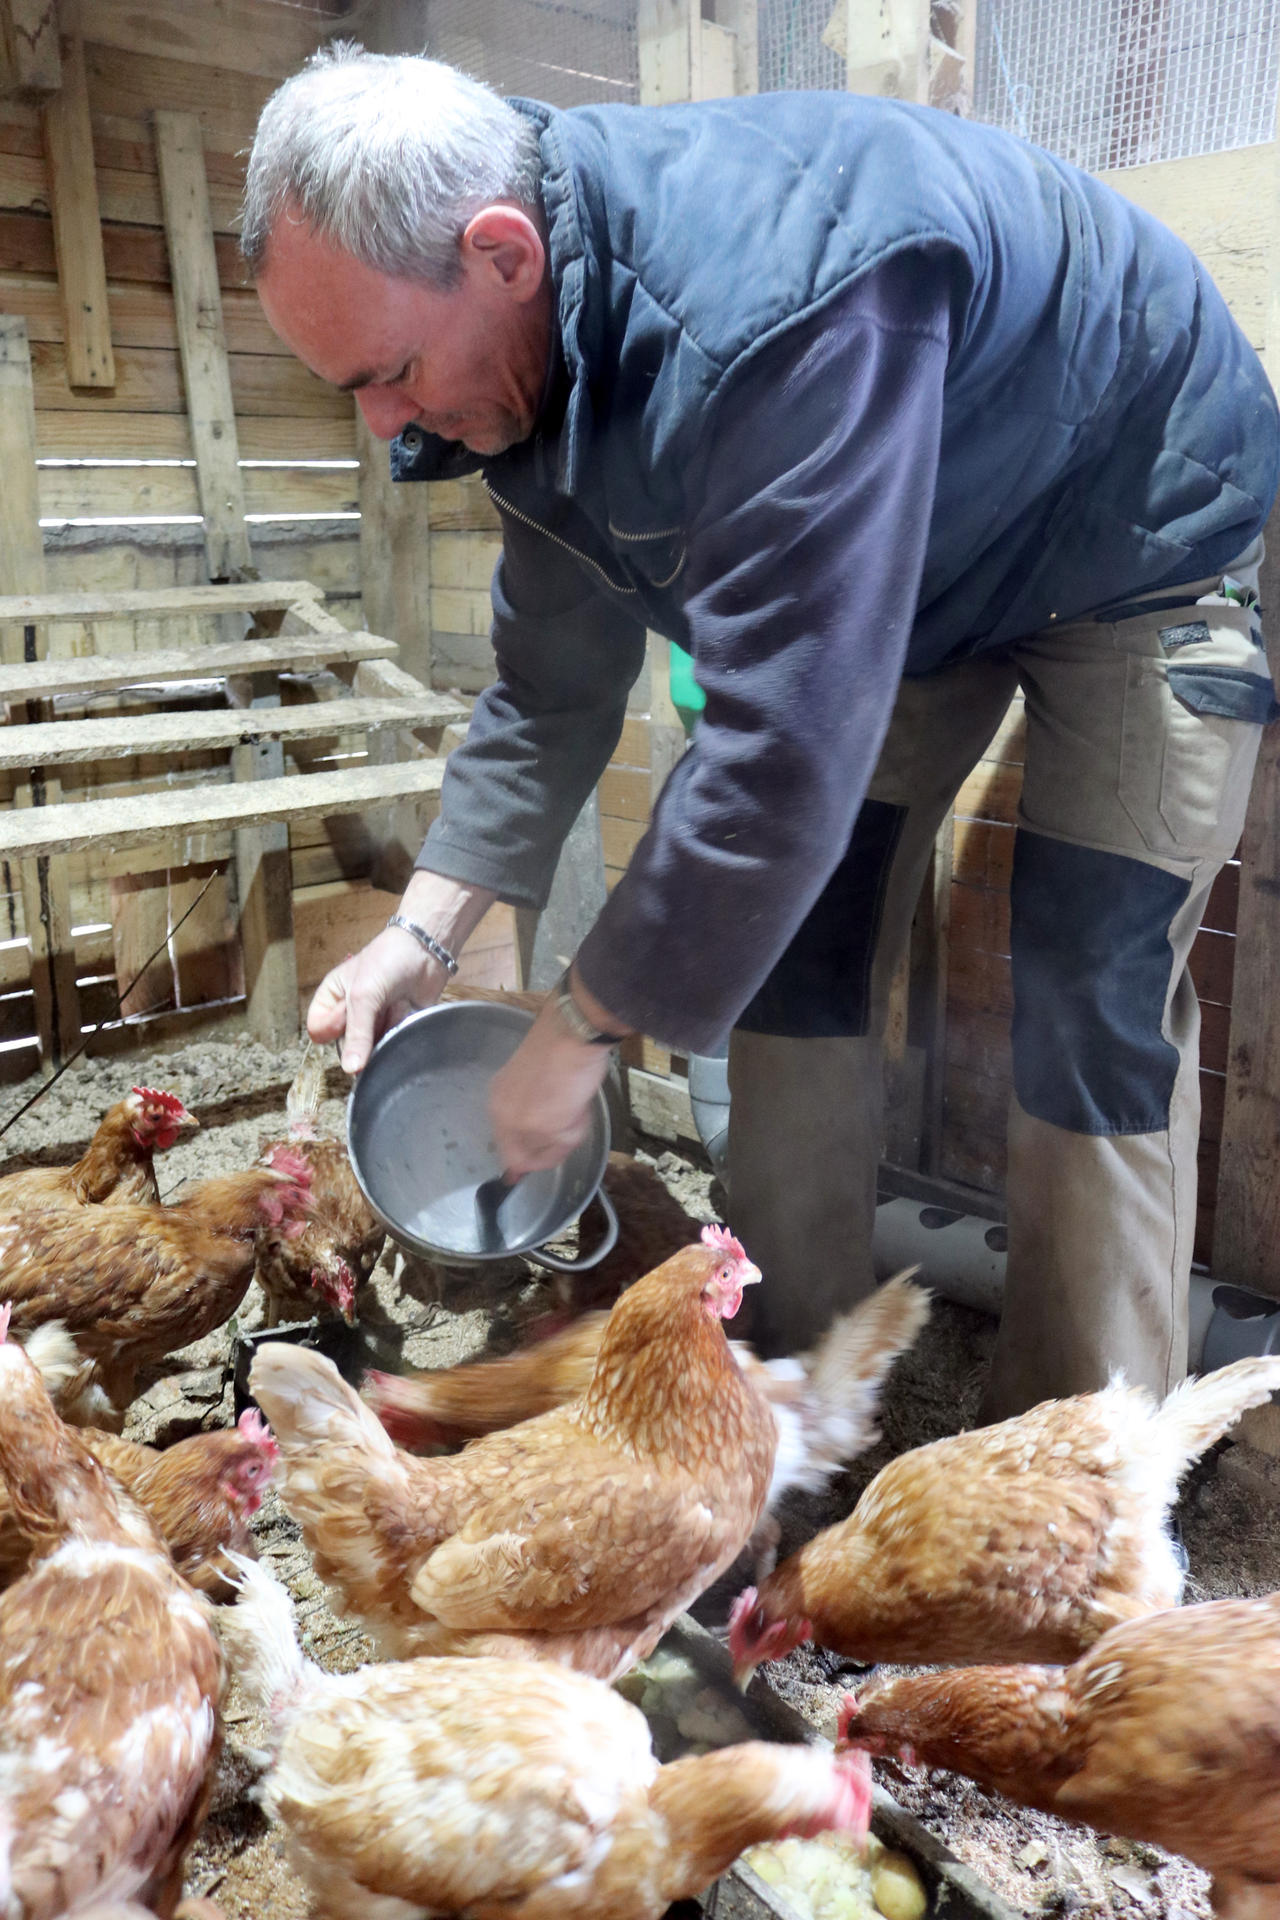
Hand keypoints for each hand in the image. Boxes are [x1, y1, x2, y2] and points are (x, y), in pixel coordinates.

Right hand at [306, 925, 445, 1072]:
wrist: (427, 951)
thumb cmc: (388, 960)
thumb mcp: (363, 995)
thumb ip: (356, 1034)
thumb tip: (351, 1069)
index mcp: (331, 997)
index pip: (318, 1031)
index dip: (333, 1028)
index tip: (347, 1015)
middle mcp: (350, 1012)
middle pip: (346, 1044)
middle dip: (364, 1031)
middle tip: (376, 1008)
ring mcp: (373, 1020)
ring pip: (370, 1047)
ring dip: (383, 1030)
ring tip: (393, 1005)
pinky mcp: (395, 1026)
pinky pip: (391, 1044)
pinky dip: (398, 1031)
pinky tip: (404, 1010)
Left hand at [488, 1003, 613, 1175]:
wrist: (571, 1033)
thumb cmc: (558, 1048)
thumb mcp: (533, 1079)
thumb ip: (530, 1111)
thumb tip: (532, 1147)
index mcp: (497, 1099)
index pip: (504, 1144)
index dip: (522, 1158)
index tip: (530, 1165)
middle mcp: (502, 1115)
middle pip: (523, 1158)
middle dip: (549, 1150)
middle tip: (568, 1122)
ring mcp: (521, 1124)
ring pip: (547, 1154)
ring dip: (566, 1136)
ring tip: (576, 1105)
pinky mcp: (543, 1128)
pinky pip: (564, 1145)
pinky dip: (578, 1129)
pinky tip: (579, 1103)